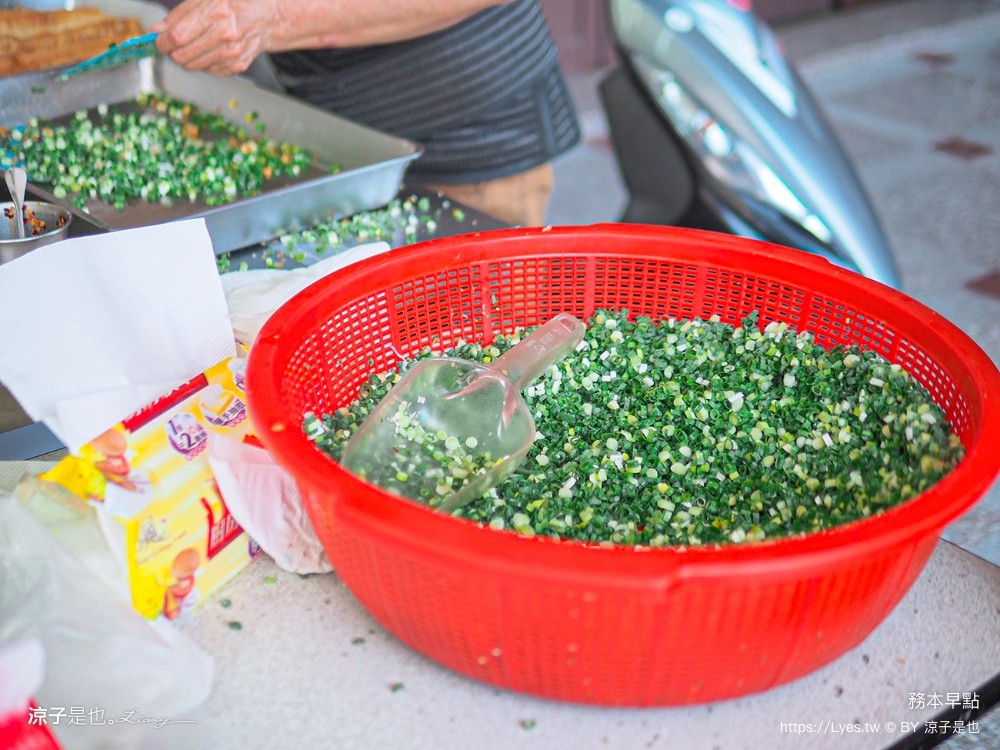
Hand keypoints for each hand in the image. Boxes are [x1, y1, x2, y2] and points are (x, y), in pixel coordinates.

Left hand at [152, 0, 280, 75]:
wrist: (267, 18)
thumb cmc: (235, 3)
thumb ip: (179, 15)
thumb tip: (157, 31)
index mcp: (215, 13)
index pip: (177, 36)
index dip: (161, 41)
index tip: (158, 41)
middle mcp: (225, 35)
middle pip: (182, 55)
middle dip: (172, 52)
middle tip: (173, 44)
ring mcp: (232, 53)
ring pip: (193, 66)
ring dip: (186, 58)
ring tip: (193, 45)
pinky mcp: (237, 66)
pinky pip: (208, 70)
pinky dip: (204, 62)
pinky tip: (211, 49)